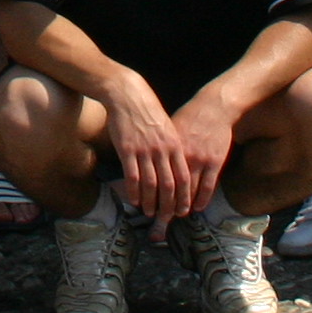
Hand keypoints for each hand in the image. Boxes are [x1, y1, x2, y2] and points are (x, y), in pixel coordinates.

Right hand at [99, 71, 215, 237]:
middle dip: (168, 205)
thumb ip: (172, 148)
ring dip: (150, 202)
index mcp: (174, 144)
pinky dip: (134, 191)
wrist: (128, 94)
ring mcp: (144, 150)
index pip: (183, 177)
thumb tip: (175, 168)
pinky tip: (134, 200)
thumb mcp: (167, 128)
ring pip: (150, 184)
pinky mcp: (127, 149)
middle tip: (166, 217)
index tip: (183, 210)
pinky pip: (132, 176)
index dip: (184, 197)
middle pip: (169, 185)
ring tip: (149, 212)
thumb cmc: (148, 111)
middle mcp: (161, 149)